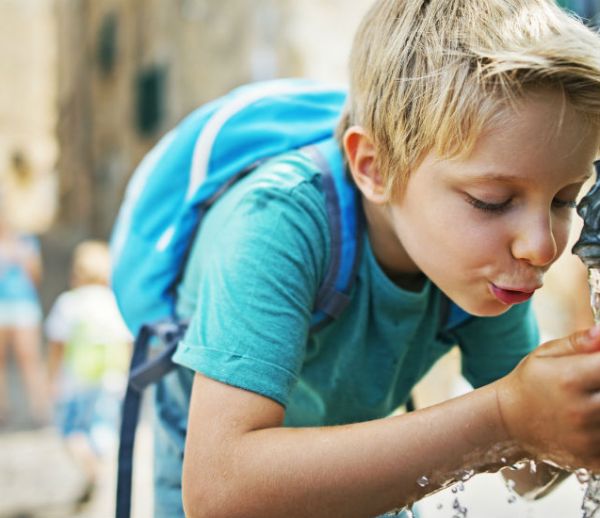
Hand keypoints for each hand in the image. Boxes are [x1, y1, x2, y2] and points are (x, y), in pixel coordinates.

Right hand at [494, 326, 599, 469]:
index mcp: (569, 378)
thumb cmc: (530, 382)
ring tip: (592, 399)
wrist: (507, 421)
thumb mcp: (546, 354)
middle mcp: (580, 410)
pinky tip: (591, 420)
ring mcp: (586, 438)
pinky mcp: (591, 459)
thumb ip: (579, 342)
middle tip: (594, 384)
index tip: (599, 363)